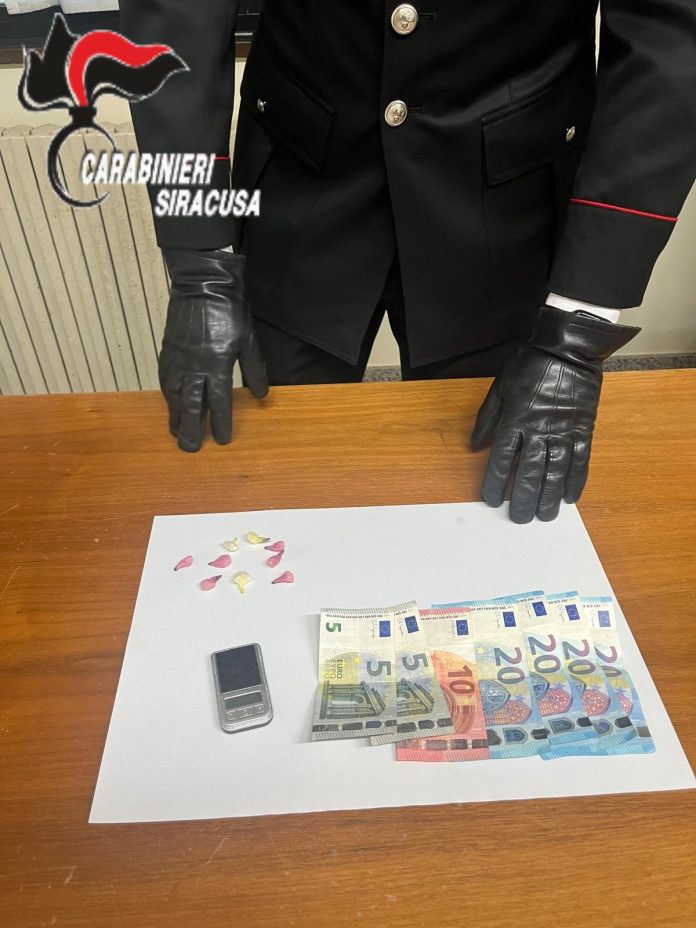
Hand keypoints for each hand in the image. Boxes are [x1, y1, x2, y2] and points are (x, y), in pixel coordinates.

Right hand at [159, 247, 268, 451]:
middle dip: (190, 428)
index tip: (220, 439)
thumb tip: (260, 395)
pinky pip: (165, 379)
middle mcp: (194, 366)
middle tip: (188, 448)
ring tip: (175, 431)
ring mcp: (179, 359)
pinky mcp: (169, 350)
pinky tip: (169, 403)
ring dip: (175, 415)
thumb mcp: (249, 339)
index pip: (218, 401)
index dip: (219, 422)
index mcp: (217, 364)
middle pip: (191, 405)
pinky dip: (167, 395)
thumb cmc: (230, 309)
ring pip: (174, 395)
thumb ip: (254, 369)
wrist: (204, 283)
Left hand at [470, 306, 639, 522]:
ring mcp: (564, 430)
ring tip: (545, 516)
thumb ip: (487, 418)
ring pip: (556, 471)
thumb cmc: (530, 365)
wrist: (568, 348)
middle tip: (520, 519)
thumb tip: (473, 446)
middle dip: (524, 498)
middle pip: (530, 472)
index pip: (503, 459)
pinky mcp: (583, 428)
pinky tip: (570, 497)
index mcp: (516, 419)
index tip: (492, 500)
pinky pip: (581, 460)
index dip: (496, 482)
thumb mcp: (500, 387)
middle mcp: (540, 429)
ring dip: (550, 497)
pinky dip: (576, 480)